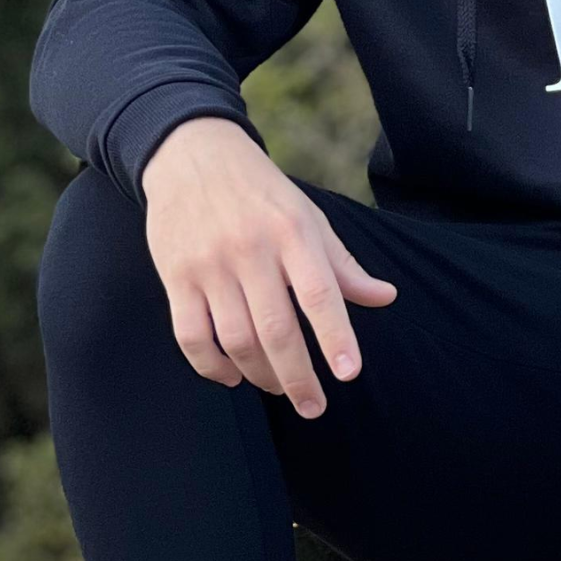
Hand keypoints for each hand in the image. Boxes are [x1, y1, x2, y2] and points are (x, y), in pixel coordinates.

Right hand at [140, 117, 396, 416]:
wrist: (191, 154)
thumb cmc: (261, 193)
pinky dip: (212, 367)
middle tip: (314, 407)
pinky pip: (191, 338)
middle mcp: (250, 250)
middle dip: (298, 378)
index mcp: (292, 232)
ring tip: (278, 386)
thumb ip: (342, 263)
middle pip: (276, 330)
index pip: (319, 293)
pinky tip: (233, 376)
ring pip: (235, 340)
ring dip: (260, 375)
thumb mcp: (308, 216)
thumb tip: (384, 297)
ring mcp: (209, 265)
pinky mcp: (176, 277)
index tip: (349, 373)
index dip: (336, 336)